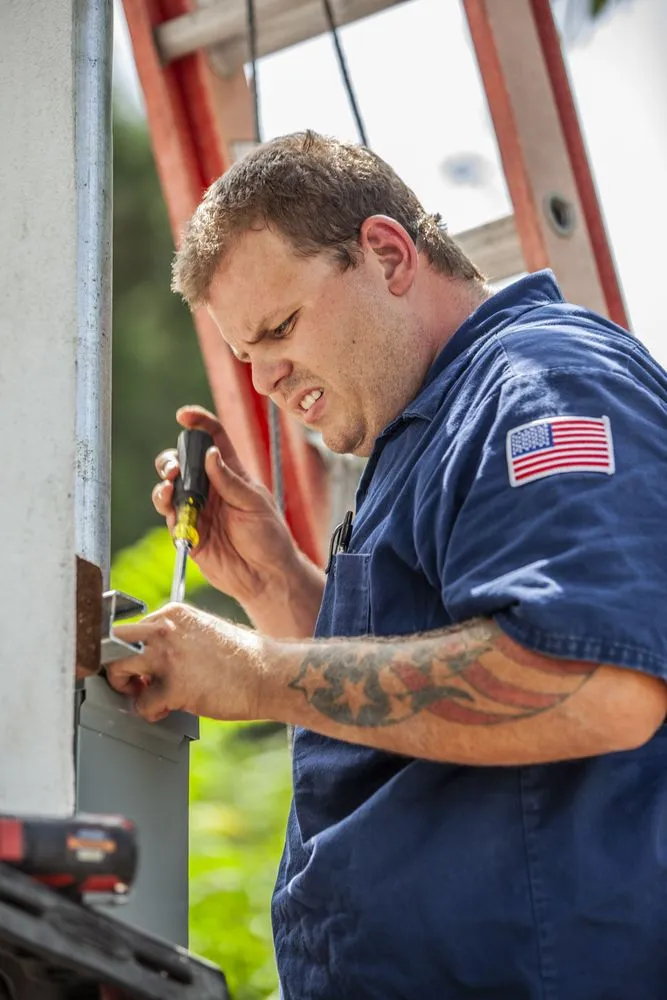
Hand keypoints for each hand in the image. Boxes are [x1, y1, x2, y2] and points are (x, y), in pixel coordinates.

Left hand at [107, 603, 266, 722]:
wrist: (270, 674)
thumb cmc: (242, 658)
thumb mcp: (203, 633)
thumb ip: (174, 638)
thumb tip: (148, 657)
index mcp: (174, 613)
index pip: (130, 627)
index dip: (131, 650)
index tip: (138, 666)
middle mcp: (166, 629)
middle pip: (113, 641)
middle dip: (116, 663)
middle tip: (132, 680)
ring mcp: (167, 656)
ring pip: (116, 667)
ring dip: (124, 686)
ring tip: (143, 694)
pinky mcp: (173, 686)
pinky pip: (142, 704)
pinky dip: (151, 712)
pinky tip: (168, 709)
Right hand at [153, 405, 302, 609]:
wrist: (266, 577)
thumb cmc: (269, 537)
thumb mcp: (255, 503)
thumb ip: (230, 481)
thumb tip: (210, 455)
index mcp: (231, 474)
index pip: (214, 440)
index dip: (199, 423)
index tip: (184, 416)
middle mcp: (211, 488)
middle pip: (183, 463)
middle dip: (172, 459)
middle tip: (174, 469)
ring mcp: (198, 509)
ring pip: (170, 488)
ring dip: (165, 484)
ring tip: (169, 487)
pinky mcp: (188, 532)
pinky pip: (169, 515)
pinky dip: (165, 507)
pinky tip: (170, 506)